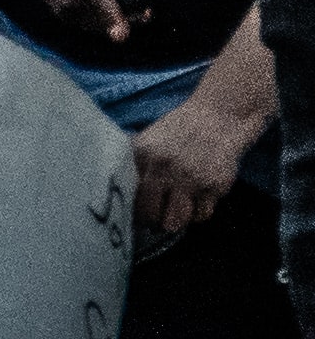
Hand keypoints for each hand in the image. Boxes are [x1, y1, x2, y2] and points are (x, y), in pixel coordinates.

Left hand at [132, 87, 251, 240]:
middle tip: (156, 220)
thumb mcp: (150, 139)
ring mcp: (190, 178)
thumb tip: (120, 191)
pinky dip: (199, 213)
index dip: (132, 210)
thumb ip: (136, 161)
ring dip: (176, 221)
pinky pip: (202, 215)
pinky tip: (197, 201)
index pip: (130, 194)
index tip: (135, 216)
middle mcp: (164, 167)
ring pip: (177, 221)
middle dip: (153, 221)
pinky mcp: (214, 187)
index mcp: (143, 153)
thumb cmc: (180, 130)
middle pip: (151, 214)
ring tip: (176, 211)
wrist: (217, 117)